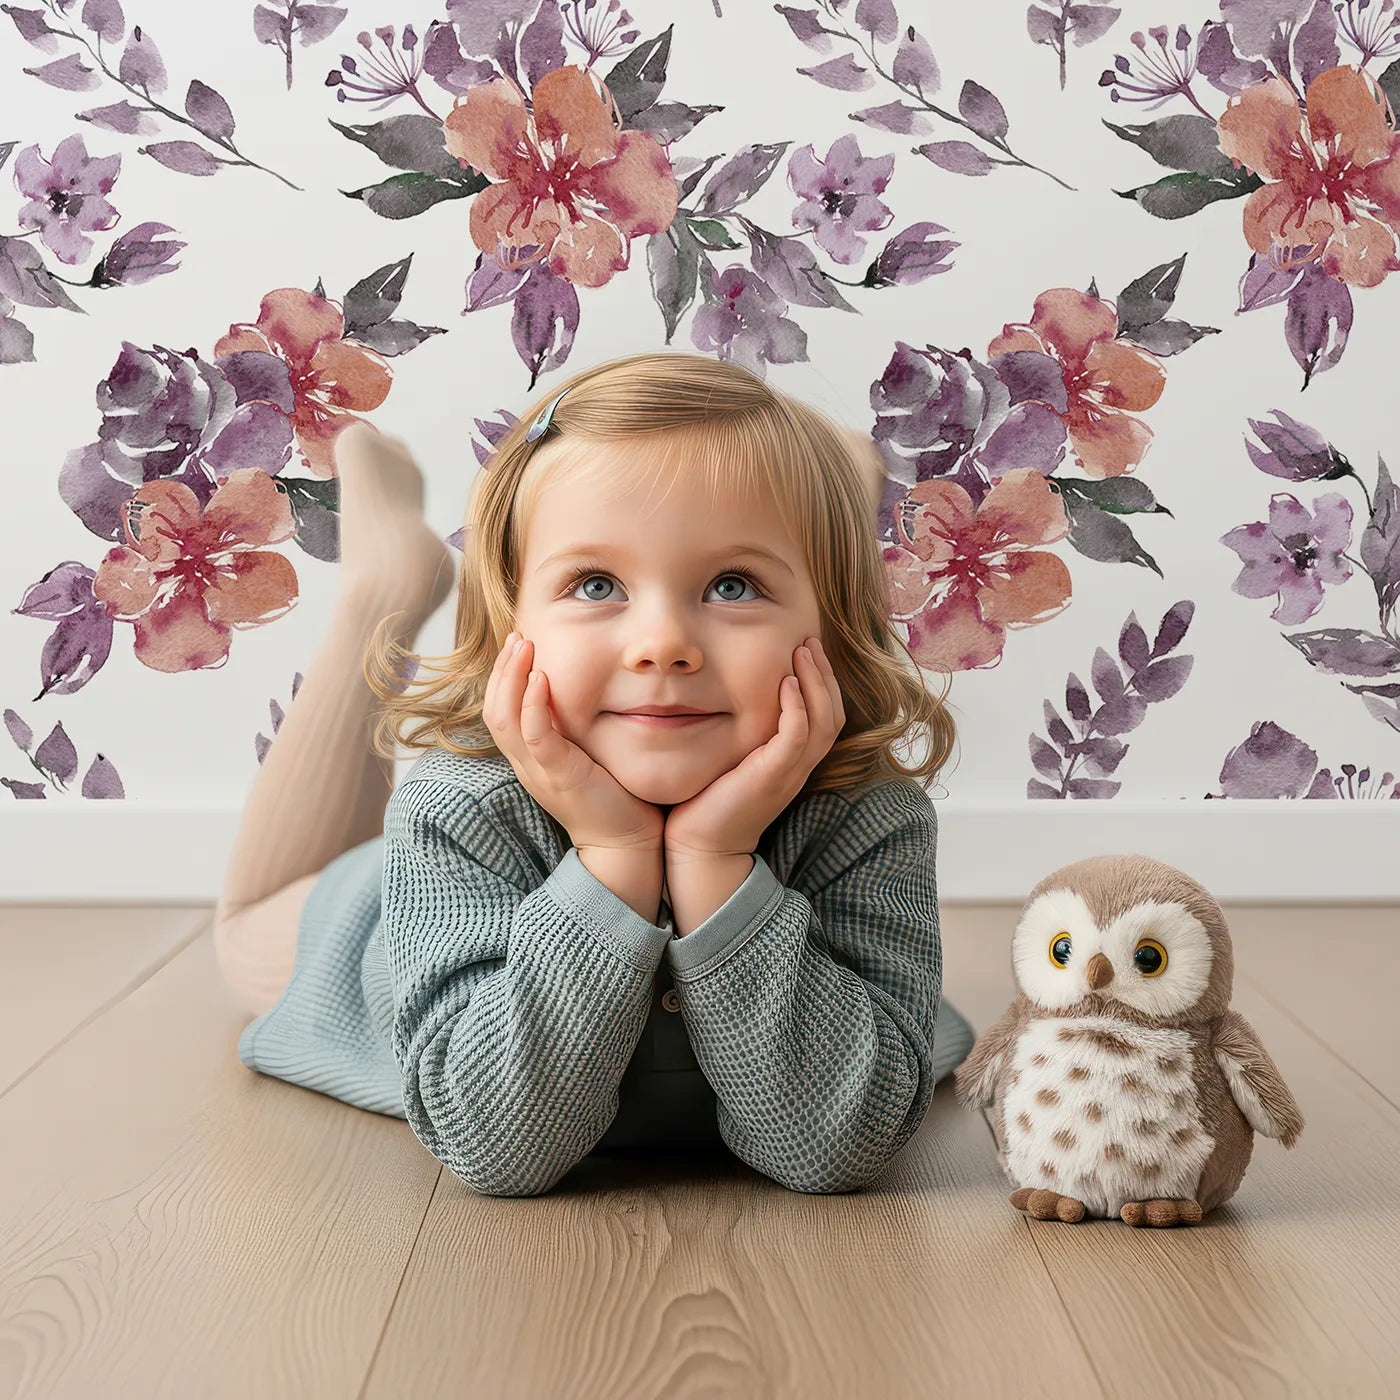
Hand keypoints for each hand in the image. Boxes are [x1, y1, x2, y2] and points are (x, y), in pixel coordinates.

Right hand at [483, 631, 664, 851]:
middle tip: (516, 636)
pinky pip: (534, 737)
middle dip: (502, 669)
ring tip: (523, 646)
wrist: (626, 844)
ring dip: (511, 678)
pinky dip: (532, 706)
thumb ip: (577, 728)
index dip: (503, 676)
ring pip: (504, 719)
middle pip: (493, 709)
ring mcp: (539, 771)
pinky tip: (541, 678)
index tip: (518, 644)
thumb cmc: (615, 797)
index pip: (499, 711)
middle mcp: (526, 763)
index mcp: (530, 758)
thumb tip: (588, 693)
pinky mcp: (559, 776)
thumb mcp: (587, 754)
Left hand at [664, 635, 845, 861]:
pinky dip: (797, 707)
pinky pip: (797, 736)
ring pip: (823, 721)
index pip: (826, 717)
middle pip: (833, 714)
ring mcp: (789, 773)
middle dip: (825, 674)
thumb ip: (744, 733)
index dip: (823, 682)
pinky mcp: (772, 777)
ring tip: (803, 651)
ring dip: (816, 682)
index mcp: (793, 762)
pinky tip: (786, 683)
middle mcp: (798, 767)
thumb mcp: (733, 760)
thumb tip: (729, 696)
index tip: (807, 650)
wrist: (700, 847)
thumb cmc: (708, 803)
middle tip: (810, 641)